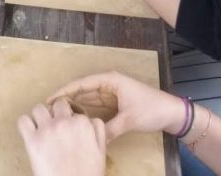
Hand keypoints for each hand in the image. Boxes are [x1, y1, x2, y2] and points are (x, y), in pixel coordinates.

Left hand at [18, 99, 104, 175]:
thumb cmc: (87, 175)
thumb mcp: (100, 151)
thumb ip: (97, 131)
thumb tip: (89, 120)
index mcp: (82, 124)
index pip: (75, 111)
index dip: (71, 121)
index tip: (69, 132)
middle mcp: (64, 121)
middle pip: (58, 104)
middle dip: (57, 114)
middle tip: (56, 128)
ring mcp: (47, 129)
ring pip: (39, 108)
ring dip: (40, 117)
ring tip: (41, 129)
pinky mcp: (32, 140)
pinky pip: (23, 121)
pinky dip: (25, 125)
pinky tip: (29, 133)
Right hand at [47, 71, 186, 140]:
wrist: (170, 113)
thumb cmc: (151, 109)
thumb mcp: (130, 119)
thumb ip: (110, 129)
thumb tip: (93, 140)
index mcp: (110, 80)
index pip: (83, 83)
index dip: (66, 90)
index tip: (50, 98)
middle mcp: (109, 84)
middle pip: (83, 89)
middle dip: (67, 97)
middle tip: (50, 109)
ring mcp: (112, 93)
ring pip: (88, 97)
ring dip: (75, 104)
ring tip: (59, 113)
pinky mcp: (115, 103)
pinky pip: (96, 105)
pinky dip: (85, 110)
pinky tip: (77, 117)